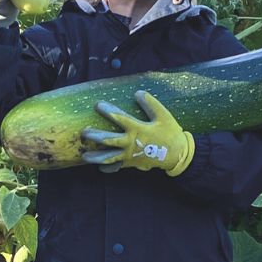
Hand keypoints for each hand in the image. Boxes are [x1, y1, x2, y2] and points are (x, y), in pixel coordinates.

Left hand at [79, 90, 194, 175]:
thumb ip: (151, 104)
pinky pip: (117, 167)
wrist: (177, 155)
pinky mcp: (132, 163)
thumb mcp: (164, 116)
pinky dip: (108, 168)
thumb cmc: (170, 133)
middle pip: (108, 140)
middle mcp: (130, 143)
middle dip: (95, 136)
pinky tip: (100, 167)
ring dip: (96, 157)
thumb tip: (138, 93)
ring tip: (85, 156)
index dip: (108, 111)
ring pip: (109, 157)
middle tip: (84, 133)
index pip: (119, 119)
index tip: (97, 105)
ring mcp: (130, 155)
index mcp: (138, 129)